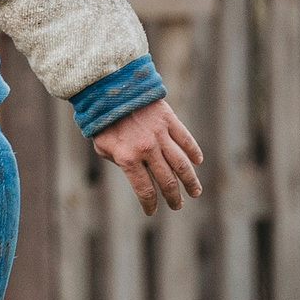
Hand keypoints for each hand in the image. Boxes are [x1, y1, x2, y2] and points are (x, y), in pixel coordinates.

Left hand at [91, 97, 204, 215]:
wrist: (109, 89)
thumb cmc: (102, 121)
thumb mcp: (102, 147)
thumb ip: (118, 162)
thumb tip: (136, 173)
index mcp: (128, 158)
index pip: (144, 189)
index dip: (150, 203)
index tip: (152, 210)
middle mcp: (146, 149)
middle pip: (166, 180)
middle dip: (173, 196)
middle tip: (177, 205)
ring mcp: (160, 134)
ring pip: (181, 163)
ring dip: (190, 180)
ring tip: (195, 192)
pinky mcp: (168, 120)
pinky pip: (185, 139)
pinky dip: (193, 152)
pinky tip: (197, 162)